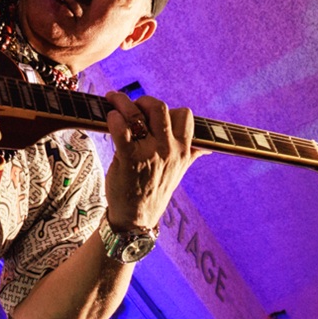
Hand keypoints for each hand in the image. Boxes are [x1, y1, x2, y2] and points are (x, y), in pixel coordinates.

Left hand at [102, 91, 199, 231]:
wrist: (137, 218)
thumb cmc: (154, 191)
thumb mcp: (178, 172)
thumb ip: (191, 155)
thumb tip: (207, 148)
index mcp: (183, 151)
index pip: (184, 115)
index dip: (168, 109)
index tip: (153, 115)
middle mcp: (169, 150)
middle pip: (159, 108)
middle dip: (142, 101)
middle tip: (131, 106)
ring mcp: (149, 154)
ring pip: (138, 114)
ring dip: (122, 101)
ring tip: (113, 100)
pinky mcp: (128, 159)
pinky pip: (121, 129)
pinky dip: (114, 118)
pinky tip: (110, 118)